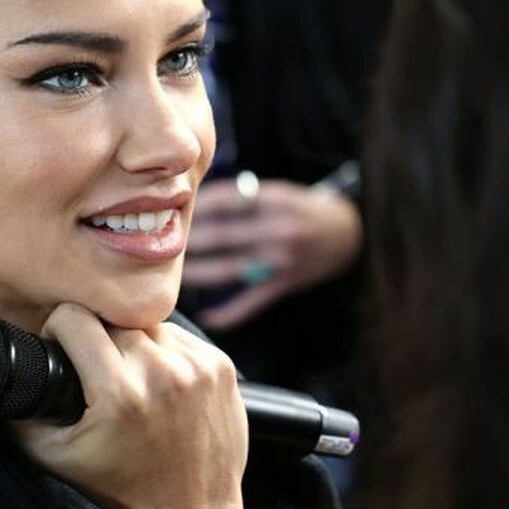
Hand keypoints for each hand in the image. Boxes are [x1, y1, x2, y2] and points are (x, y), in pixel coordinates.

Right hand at [10, 303, 247, 508]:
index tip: (61, 348)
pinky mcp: (221, 366)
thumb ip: (18, 413)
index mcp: (120, 393)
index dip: (58, 329)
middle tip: (96, 375)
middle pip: (112, 320)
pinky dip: (165, 353)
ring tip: (130, 381)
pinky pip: (179, 337)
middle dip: (97, 340)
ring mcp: (198, 367)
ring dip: (133, 343)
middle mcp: (163, 374)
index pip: (75, 317)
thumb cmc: (120, 487)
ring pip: (147, 325)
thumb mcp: (54, 456)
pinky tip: (160, 386)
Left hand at [182, 176, 363, 331]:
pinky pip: (252, 301)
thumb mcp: (281, 191)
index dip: (195, 206)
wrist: (351, 233)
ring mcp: (281, 261)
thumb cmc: (306, 208)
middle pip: (222, 235)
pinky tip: (206, 316)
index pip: (226, 201)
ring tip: (170, 273)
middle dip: (188, 239)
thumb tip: (195, 201)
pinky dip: (229, 312)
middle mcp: (278, 230)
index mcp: (276, 201)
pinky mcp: (285, 284)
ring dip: (197, 272)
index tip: (170, 209)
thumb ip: (244, 196)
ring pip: (230, 268)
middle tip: (157, 242)